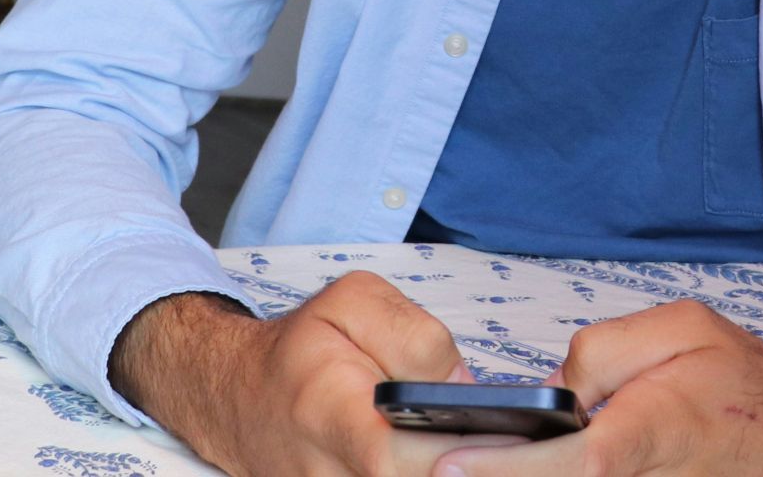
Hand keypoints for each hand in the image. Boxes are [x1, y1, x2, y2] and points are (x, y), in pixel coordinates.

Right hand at [108, 272, 523, 475]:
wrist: (237, 396)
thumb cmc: (302, 346)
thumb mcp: (354, 303)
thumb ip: (416, 338)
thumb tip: (464, 391)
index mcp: (327, 408)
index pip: (393, 456)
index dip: (455, 453)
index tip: (510, 434)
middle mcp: (326, 471)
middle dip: (476, 461)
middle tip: (525, 437)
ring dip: (461, 464)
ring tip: (499, 441)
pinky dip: (437, 466)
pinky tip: (465, 453)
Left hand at [435, 299, 762, 475]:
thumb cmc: (751, 386)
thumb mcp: (680, 329)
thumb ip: (601, 350)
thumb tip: (553, 389)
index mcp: (632, 443)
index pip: (544, 464)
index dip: (488, 467)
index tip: (440, 463)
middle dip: (501, 469)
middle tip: (446, 457)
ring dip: (535, 470)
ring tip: (492, 455)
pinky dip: (563, 473)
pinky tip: (542, 460)